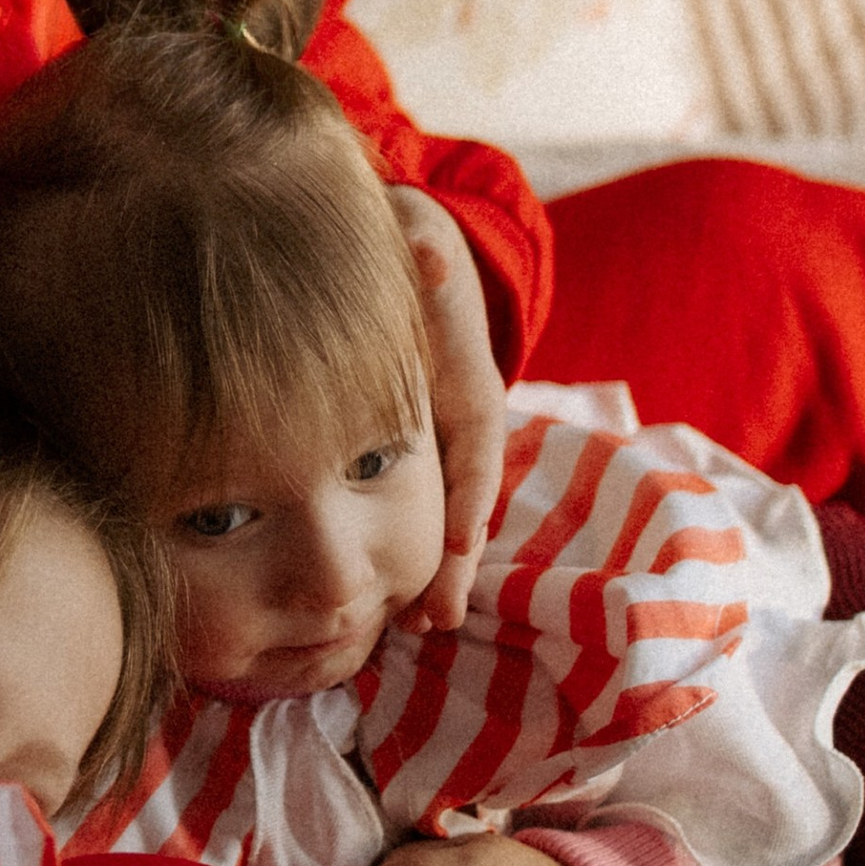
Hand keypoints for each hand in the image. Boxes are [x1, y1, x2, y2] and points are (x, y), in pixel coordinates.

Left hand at [387, 187, 507, 632]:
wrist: (412, 253)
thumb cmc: (415, 248)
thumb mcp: (422, 238)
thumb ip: (425, 248)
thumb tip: (430, 260)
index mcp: (473, 385)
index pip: (477, 448)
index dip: (468, 498)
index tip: (459, 542)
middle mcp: (464, 423)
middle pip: (466, 500)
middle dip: (454, 559)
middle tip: (436, 618)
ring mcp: (440, 442)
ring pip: (443, 513)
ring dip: (435, 569)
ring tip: (417, 626)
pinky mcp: (410, 449)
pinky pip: (413, 505)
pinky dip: (407, 546)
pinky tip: (387, 596)